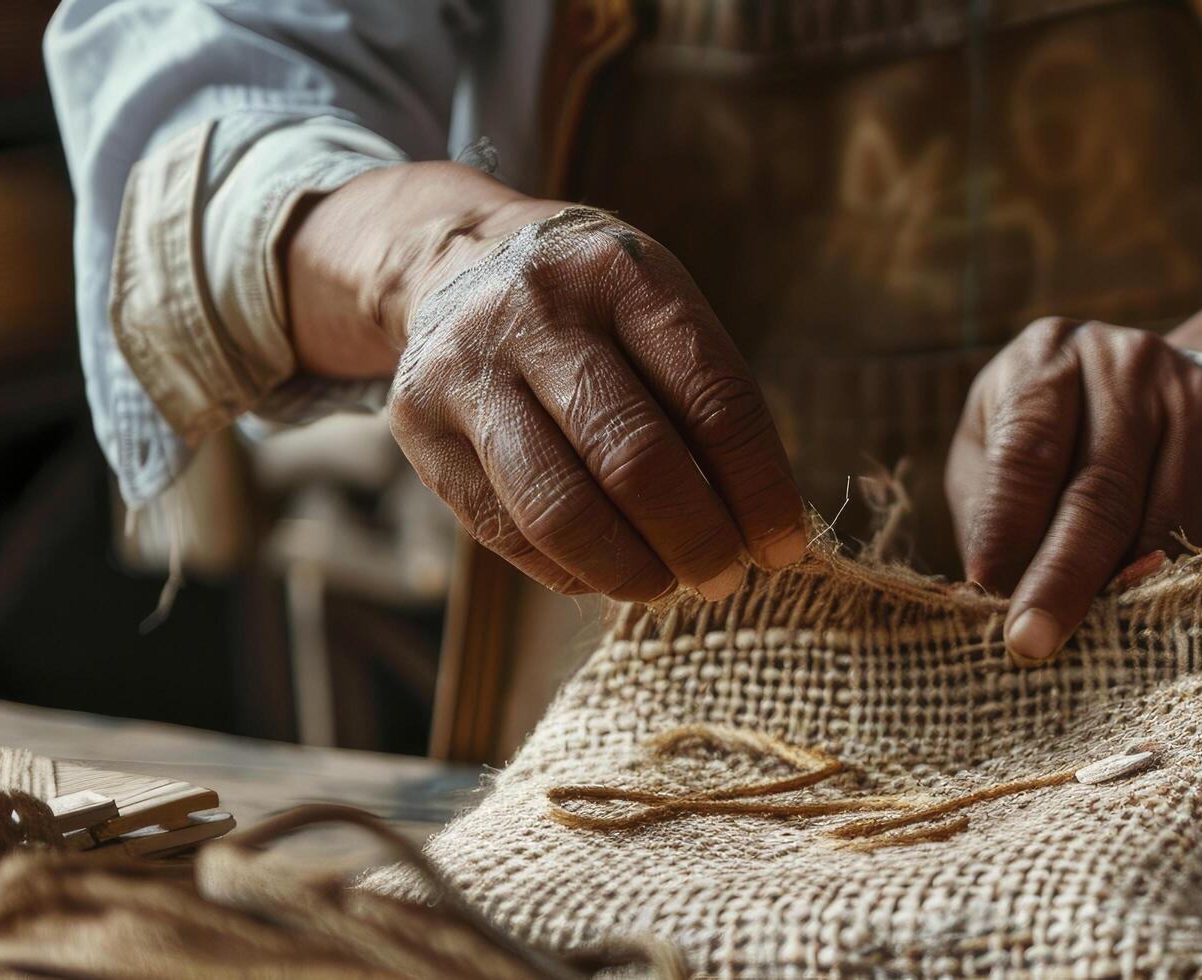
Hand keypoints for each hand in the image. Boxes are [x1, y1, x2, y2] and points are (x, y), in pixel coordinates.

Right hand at [287, 164, 806, 600]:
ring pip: (560, 508)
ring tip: (669, 586)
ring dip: (631, 570)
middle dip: (696, 539)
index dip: (757, 487)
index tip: (783, 546)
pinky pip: (505, 529)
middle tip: (726, 578)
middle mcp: (539, 313)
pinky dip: (569, 569)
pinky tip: (606, 574)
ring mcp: (469, 368)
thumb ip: (702, 401)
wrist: (455, 258)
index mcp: (624, 275)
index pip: (712, 399)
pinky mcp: (418, 423)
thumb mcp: (655, 309)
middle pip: (635, 460)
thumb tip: (755, 527)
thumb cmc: (593, 306)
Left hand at [947, 318, 1201, 662]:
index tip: (992, 598)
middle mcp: (1132, 364)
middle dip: (1065, 580)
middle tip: (1035, 644)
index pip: (1028, 452)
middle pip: (1102, 493)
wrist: (1167, 397)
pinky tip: (1171, 607)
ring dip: (1134, 593)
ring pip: (1170, 523)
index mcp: (1051, 358)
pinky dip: (1198, 583)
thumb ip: (992, 513)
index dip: (1009, 533)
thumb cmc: (1057, 443)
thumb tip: (998, 595)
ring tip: (1103, 635)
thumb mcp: (995, 453)